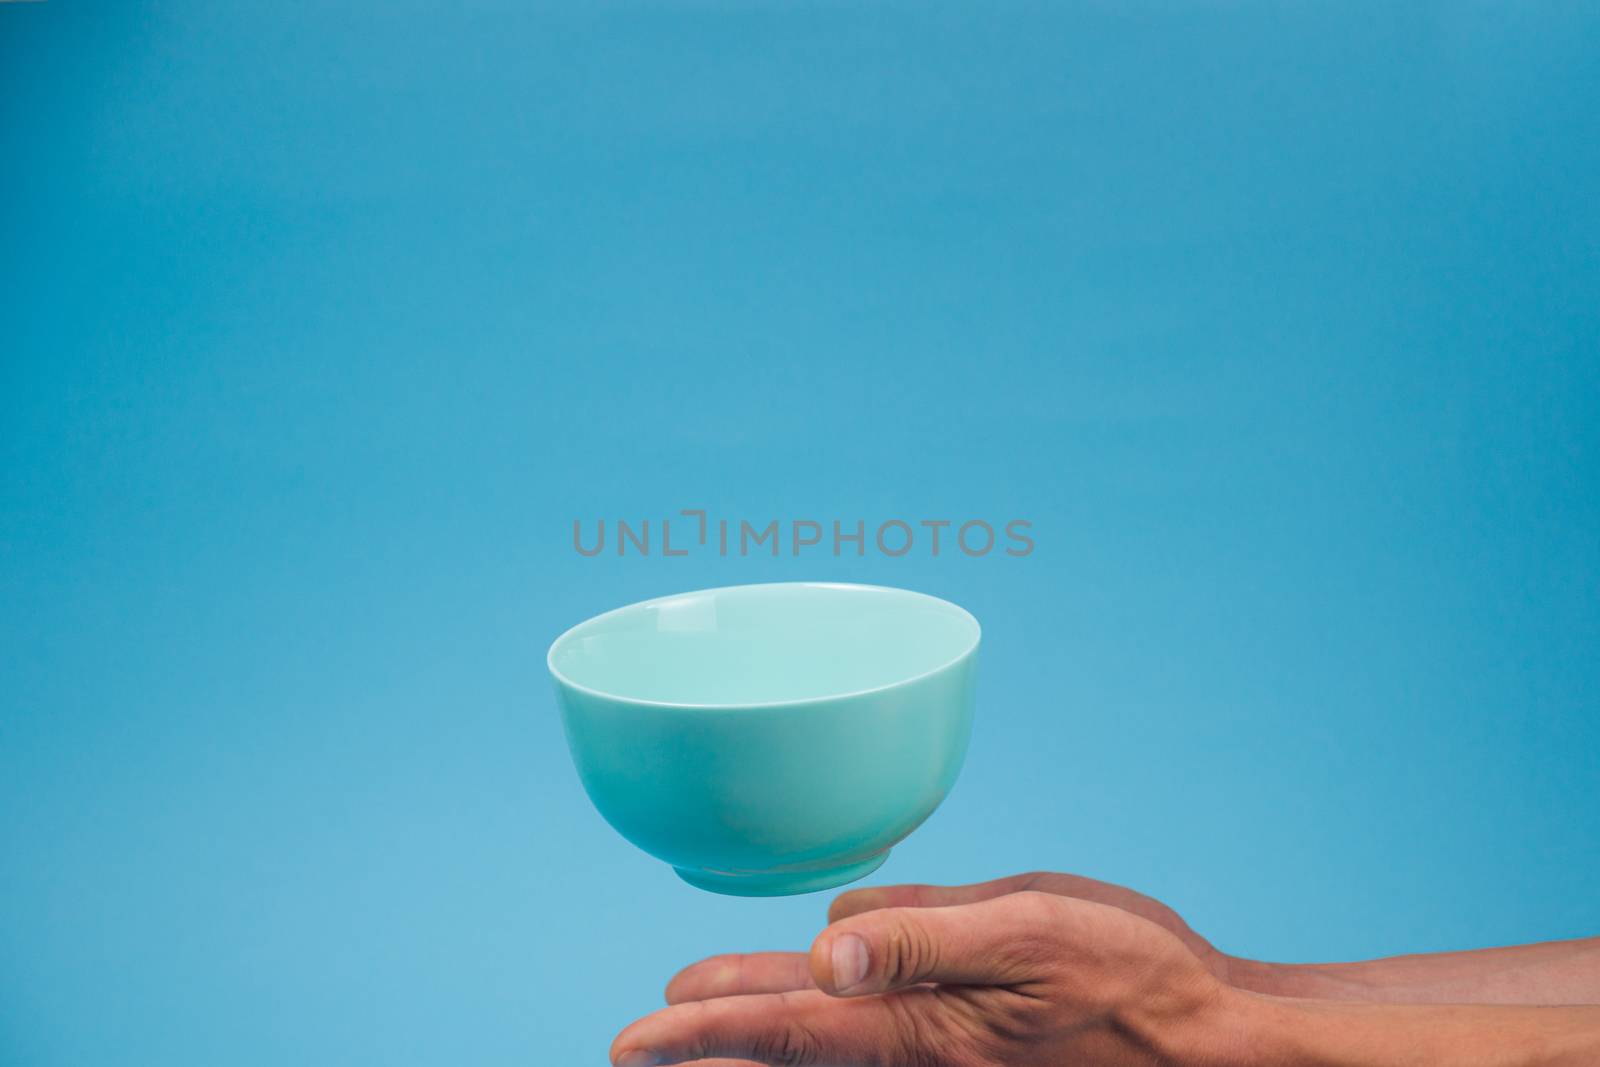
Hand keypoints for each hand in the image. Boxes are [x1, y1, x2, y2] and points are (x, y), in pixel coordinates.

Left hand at [610, 880, 1235, 1066]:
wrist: (1205, 1037)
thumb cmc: (1129, 974)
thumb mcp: (1031, 928)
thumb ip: (924, 938)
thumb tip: (822, 954)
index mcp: (923, 1023)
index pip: (789, 1029)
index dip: (707, 1029)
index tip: (640, 1031)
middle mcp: (919, 1050)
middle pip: (788, 1051)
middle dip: (705, 1047)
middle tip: (633, 1046)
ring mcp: (942, 1055)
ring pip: (822, 1050)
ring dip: (751, 1042)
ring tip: (690, 1031)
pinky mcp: (968, 1047)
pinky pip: (869, 1043)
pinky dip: (816, 1040)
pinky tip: (809, 1014)